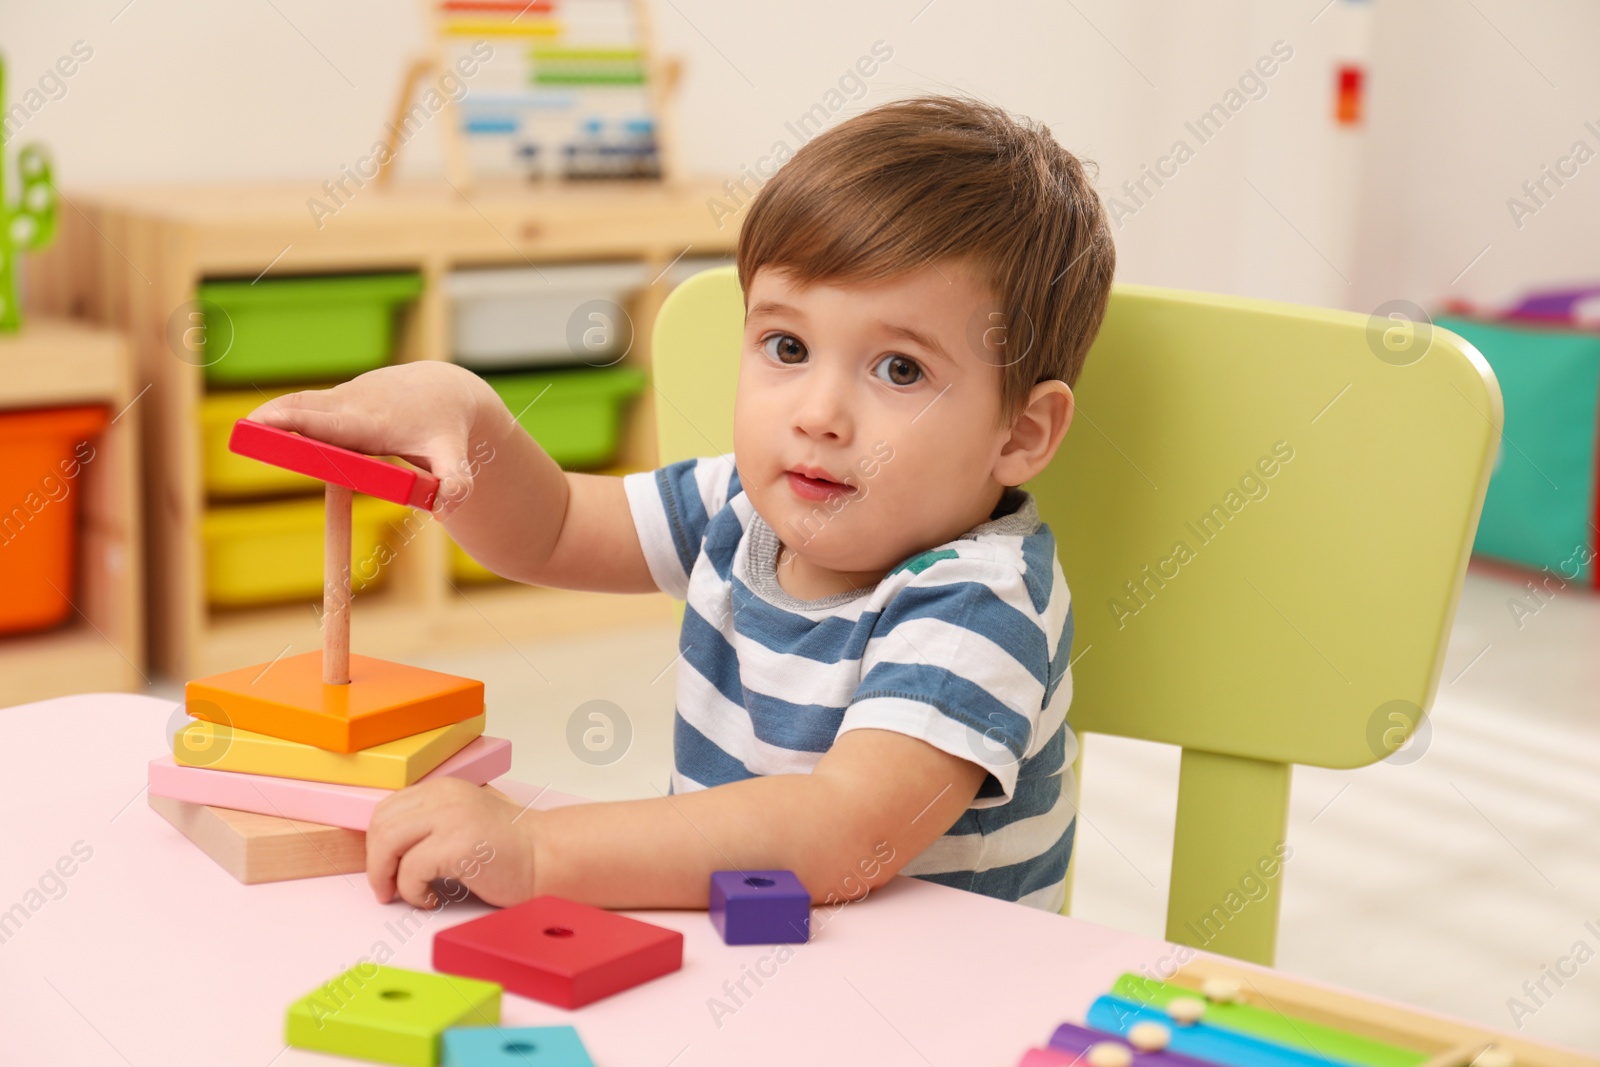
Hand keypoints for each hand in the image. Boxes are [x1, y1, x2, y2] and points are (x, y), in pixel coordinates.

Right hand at [246, 362, 500, 518]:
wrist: (444, 390)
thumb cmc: (445, 428)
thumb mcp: (455, 456)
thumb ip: (455, 483)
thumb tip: (447, 508)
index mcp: (374, 421)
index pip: (328, 422)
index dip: (295, 423)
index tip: (265, 425)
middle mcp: (354, 404)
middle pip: (306, 409)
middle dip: (274, 418)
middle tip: (243, 432)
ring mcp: (343, 397)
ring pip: (303, 404)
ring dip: (276, 416)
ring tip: (246, 433)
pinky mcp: (337, 398)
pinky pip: (307, 406)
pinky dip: (286, 415)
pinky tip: (265, 426)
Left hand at [365, 778, 538, 908]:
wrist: (547, 857)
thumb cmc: (509, 849)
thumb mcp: (464, 820)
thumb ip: (431, 823)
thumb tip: (388, 847)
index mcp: (444, 789)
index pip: (386, 809)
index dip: (376, 843)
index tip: (384, 868)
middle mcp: (444, 796)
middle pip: (381, 825)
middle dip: (376, 863)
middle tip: (387, 889)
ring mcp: (451, 817)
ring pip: (388, 843)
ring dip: (387, 877)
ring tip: (404, 895)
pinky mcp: (458, 845)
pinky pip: (411, 871)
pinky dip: (414, 892)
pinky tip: (433, 898)